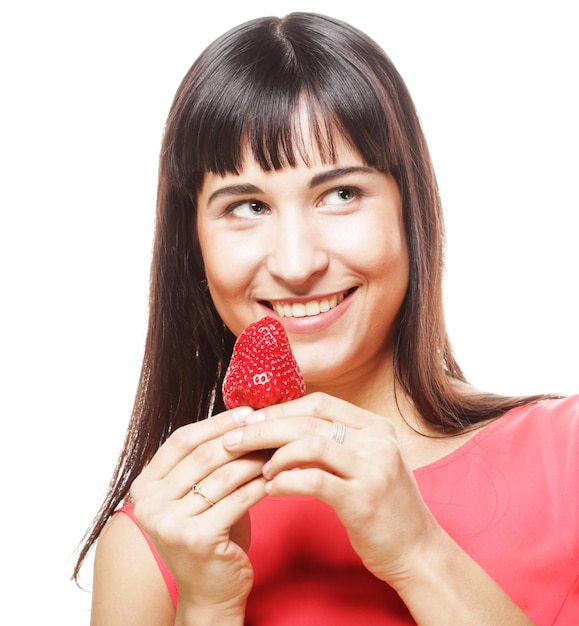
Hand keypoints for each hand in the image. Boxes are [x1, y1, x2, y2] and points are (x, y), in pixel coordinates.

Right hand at [130, 407, 268, 618]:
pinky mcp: (197, 538)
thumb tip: (241, 418)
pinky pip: (238, 498)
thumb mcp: (199, 494)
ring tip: (278, 450)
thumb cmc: (211, 536)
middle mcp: (150, 504)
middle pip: (204, 455)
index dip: (216, 423)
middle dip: (241, 438)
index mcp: (145, 486)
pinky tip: (278, 476)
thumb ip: (206, 462)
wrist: (210, 593)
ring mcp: (170, 522)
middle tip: (270, 426)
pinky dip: (261, 484)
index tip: (247, 412)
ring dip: (256, 459)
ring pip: (224, 475)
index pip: (182, 440)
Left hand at [222, 392, 440, 587]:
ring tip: (256, 467)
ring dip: (274, 454)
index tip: (252, 420)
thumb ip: (335, 445)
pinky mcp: (364, 499)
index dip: (282, 408)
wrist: (419, 553)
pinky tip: (271, 487)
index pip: (319, 403)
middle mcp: (377, 440)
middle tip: (234, 438)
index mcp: (376, 427)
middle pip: (309, 420)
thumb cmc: (384, 509)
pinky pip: (313, 480)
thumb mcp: (367, 464)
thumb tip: (284, 431)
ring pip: (309, 444)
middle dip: (266, 427)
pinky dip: (286, 481)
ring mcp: (373, 468)